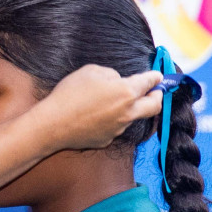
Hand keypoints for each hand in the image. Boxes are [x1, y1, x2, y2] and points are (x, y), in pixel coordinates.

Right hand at [31, 64, 163, 149]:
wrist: (53, 124)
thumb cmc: (70, 94)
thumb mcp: (91, 71)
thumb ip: (111, 74)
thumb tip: (118, 81)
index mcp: (127, 92)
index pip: (149, 82)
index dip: (155, 77)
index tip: (158, 76)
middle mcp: (128, 112)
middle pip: (154, 106)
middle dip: (158, 97)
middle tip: (155, 92)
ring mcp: (118, 129)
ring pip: (131, 117)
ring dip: (129, 109)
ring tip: (110, 102)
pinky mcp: (107, 140)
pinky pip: (114, 127)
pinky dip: (110, 121)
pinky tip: (95, 117)